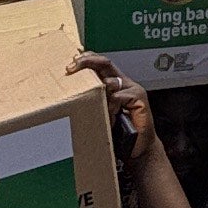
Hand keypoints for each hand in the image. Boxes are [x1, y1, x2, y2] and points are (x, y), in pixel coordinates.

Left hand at [81, 52, 155, 171]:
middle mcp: (123, 83)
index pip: (99, 64)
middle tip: (72, 67)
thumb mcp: (100, 114)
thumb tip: (67, 97)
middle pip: (104, 63)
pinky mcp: (139, 98)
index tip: (69, 65)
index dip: (85, 60)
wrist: (138, 148)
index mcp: (113, 83)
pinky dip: (111, 106)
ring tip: (92, 108)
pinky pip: (120, 96)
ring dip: (98, 93)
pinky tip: (109, 118)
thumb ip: (91, 103)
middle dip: (87, 61)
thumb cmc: (119, 133)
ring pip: (110, 81)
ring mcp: (132, 89)